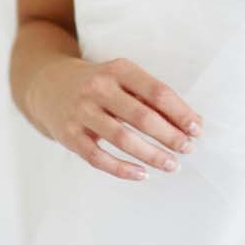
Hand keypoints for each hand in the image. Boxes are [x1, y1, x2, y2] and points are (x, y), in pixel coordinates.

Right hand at [28, 55, 203, 181]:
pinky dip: (122, 169)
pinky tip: (143, 174)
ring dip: (152, 155)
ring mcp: (81, 112)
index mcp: (119, 69)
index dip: (180, 112)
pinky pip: (98, 157)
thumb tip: (192, 123)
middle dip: (169, 136)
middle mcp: (98, 88)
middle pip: (142, 116)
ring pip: (122, 139)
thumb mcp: (123, 78)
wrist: (48, 85)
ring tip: (172, 165)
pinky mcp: (68, 135)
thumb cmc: (100, 85)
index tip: (197, 129)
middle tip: (188, 149)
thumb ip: (153, 97)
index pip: (157, 92)